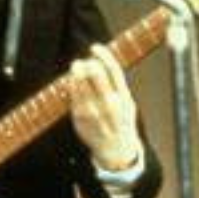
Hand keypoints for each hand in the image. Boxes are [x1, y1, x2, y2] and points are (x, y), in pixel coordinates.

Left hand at [68, 44, 142, 169]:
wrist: (116, 150)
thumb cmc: (120, 122)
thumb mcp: (127, 104)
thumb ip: (118, 86)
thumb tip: (104, 63)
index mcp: (124, 98)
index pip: (113, 69)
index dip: (103, 54)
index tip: (95, 47)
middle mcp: (110, 103)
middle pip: (95, 73)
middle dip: (85, 64)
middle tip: (80, 62)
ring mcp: (94, 110)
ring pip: (80, 82)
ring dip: (75, 72)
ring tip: (75, 68)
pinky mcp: (80, 116)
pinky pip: (72, 94)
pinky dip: (70, 84)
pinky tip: (71, 81)